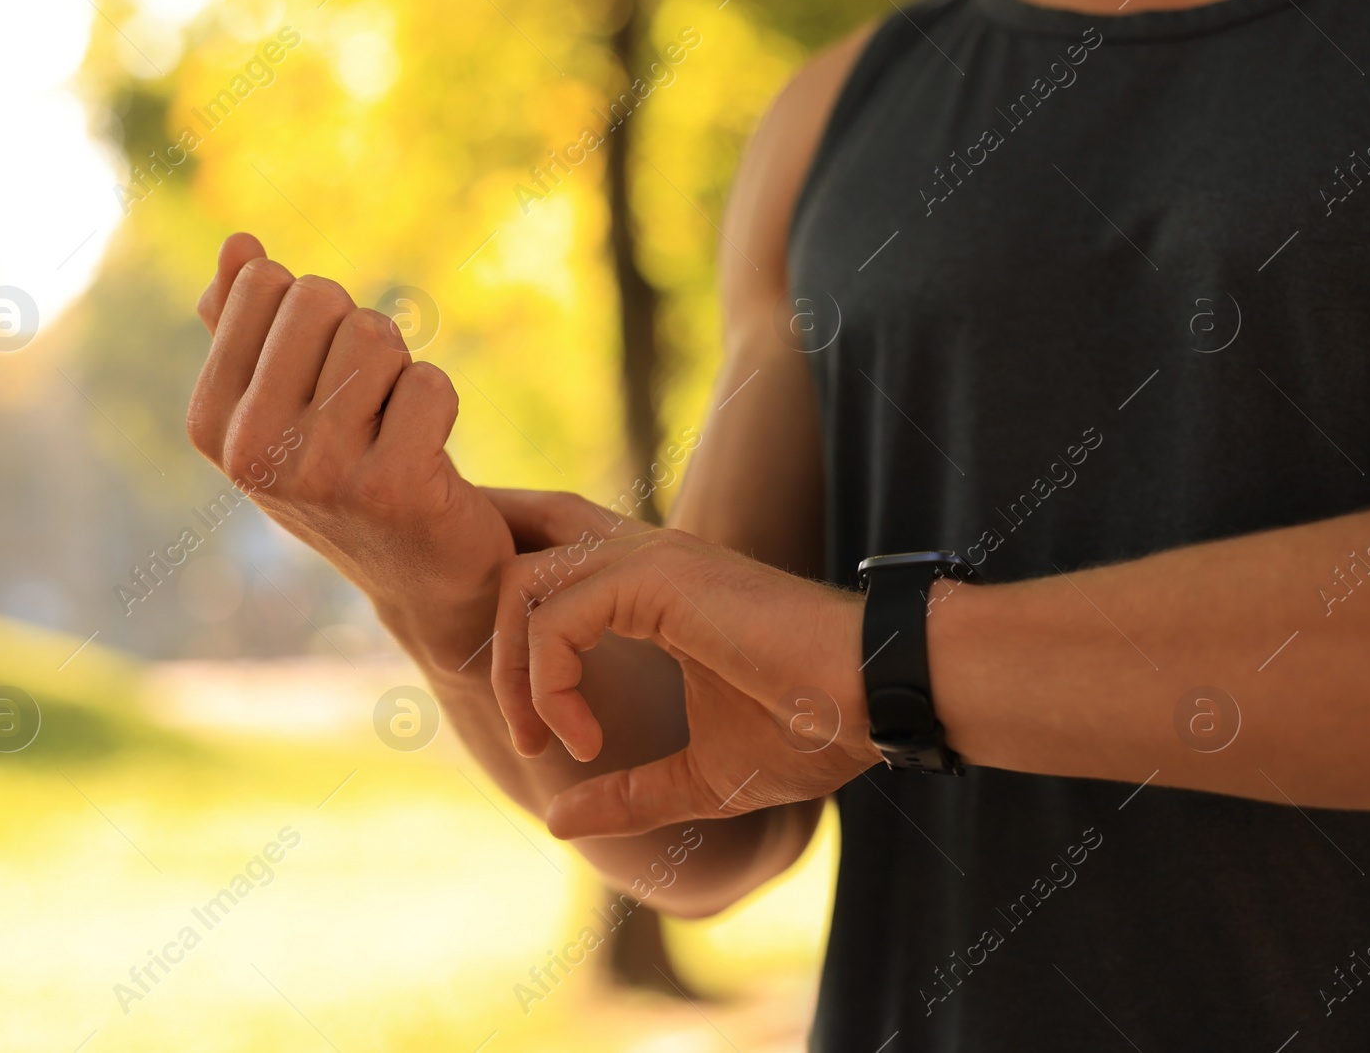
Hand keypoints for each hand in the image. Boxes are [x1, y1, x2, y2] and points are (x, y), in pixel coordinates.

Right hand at [188, 233, 514, 668]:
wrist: (421, 573)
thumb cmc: (350, 473)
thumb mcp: (284, 405)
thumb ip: (249, 326)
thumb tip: (238, 245)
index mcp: (211, 421)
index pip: (265, 282)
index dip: (316, 312)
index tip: (323, 374)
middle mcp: (252, 451)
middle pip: (321, 299)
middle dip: (361, 333)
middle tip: (370, 401)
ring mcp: (319, 473)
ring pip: (377, 336)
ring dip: (402, 369)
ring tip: (394, 426)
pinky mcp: (392, 488)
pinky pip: (430, 384)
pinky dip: (440, 405)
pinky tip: (427, 456)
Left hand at [490, 506, 882, 838]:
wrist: (881, 700)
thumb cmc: (812, 730)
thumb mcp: (699, 778)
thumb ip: (629, 794)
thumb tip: (557, 822)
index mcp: (650, 588)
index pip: (549, 564)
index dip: (513, 630)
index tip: (531, 732)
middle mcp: (640, 558)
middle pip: (518, 547)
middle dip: (488, 627)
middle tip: (516, 727)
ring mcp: (647, 559)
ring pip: (520, 582)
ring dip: (512, 673)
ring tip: (543, 742)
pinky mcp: (657, 578)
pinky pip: (557, 620)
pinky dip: (550, 685)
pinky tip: (584, 739)